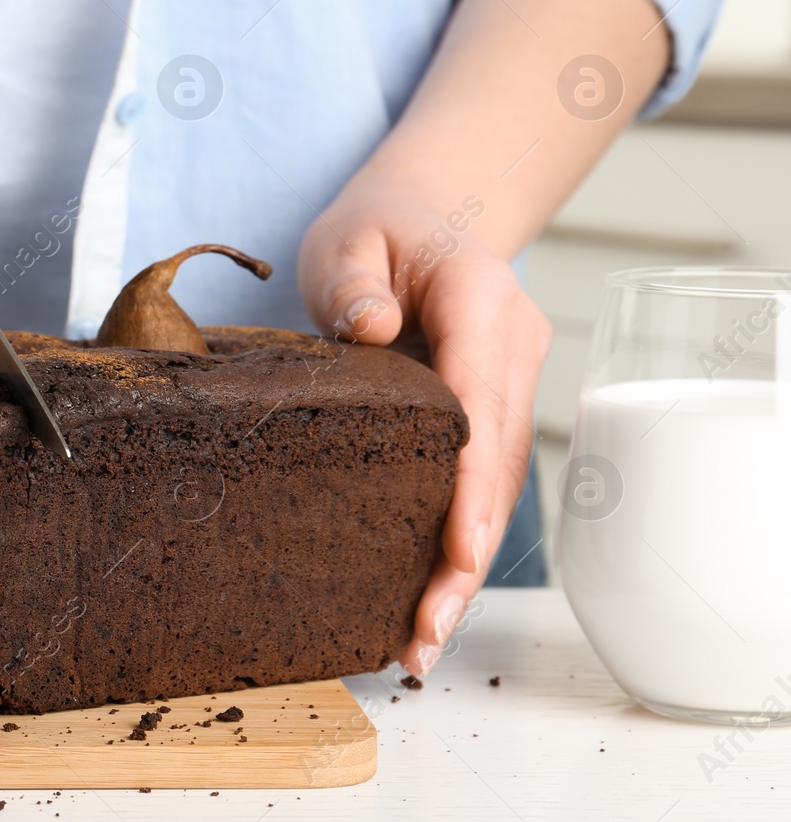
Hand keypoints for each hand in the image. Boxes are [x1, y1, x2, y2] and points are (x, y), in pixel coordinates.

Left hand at [298, 185, 551, 675]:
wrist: (422, 216)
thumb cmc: (376, 228)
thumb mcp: (346, 238)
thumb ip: (352, 281)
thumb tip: (370, 329)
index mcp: (482, 304)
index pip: (482, 403)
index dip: (472, 484)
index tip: (456, 551)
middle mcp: (512, 352)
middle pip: (498, 466)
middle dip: (467, 555)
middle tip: (426, 634)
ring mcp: (508, 386)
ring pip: (495, 489)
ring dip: (463, 566)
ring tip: (420, 642)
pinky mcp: (490, 414)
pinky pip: (478, 483)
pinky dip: (456, 541)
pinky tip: (427, 599)